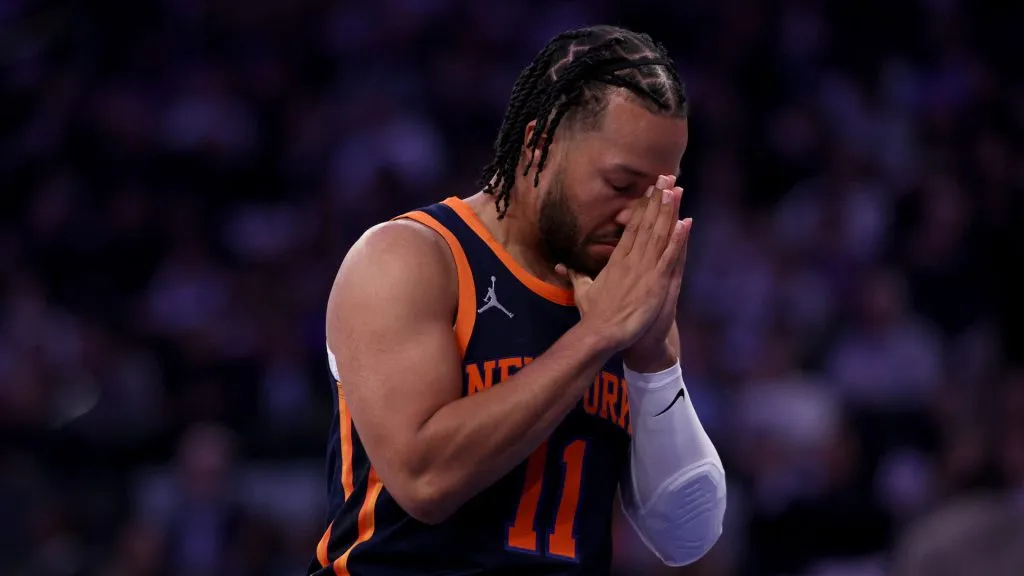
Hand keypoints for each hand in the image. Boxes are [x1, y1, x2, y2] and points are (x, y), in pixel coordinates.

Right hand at [557, 178, 689, 354]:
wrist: (600, 332)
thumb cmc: (593, 315)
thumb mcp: (582, 290)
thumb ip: (574, 274)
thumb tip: (559, 265)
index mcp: (617, 260)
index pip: (632, 227)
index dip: (642, 207)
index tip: (650, 190)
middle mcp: (631, 259)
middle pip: (646, 223)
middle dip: (657, 199)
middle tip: (666, 177)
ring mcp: (644, 269)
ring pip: (659, 234)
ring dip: (668, 211)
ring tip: (676, 189)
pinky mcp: (655, 282)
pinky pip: (669, 256)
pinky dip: (678, 239)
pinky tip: (685, 222)